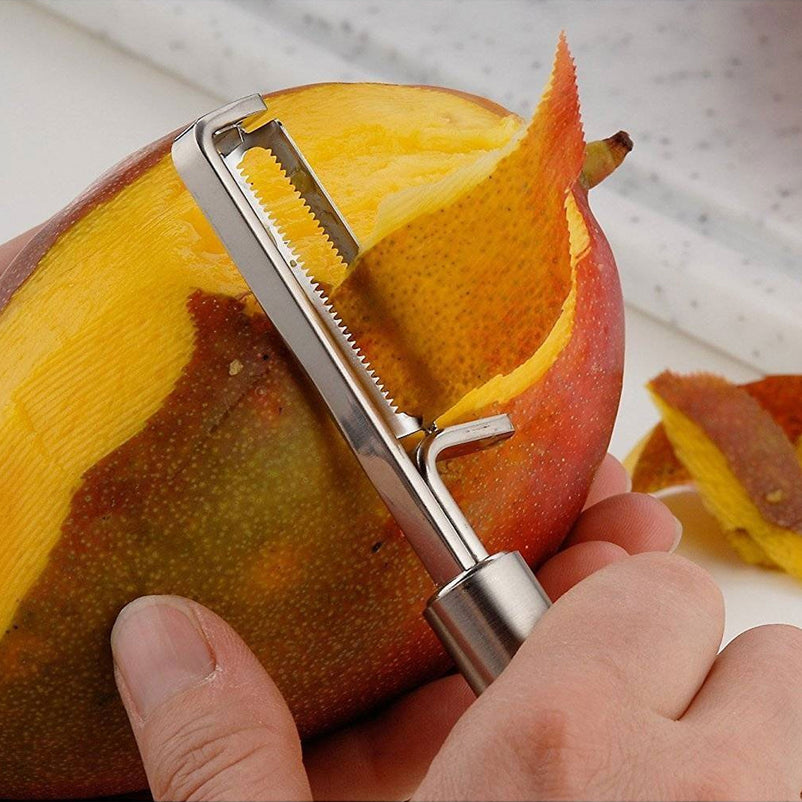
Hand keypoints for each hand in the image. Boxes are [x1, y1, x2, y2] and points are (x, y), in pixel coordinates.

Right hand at [108, 457, 736, 801]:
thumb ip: (227, 754)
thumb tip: (159, 638)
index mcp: (556, 759)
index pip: (637, 584)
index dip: (606, 592)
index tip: (575, 615)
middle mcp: (691, 790)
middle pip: (727, 629)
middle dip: (670, 653)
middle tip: (614, 716)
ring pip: (784, 699)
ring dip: (737, 720)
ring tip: (670, 769)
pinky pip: (801, 774)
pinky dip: (759, 774)